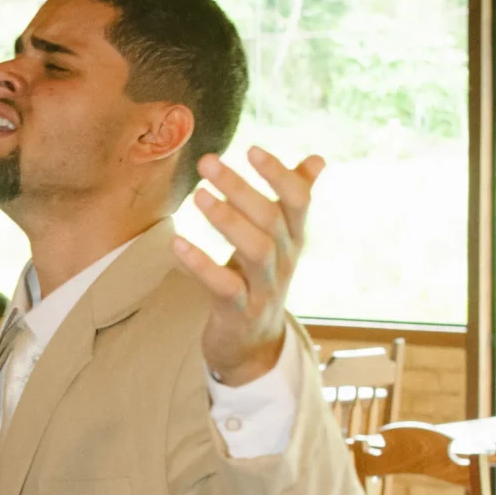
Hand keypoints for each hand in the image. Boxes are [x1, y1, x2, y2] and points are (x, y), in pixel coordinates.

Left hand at [173, 146, 322, 386]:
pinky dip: (202, 265)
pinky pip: (224, 286)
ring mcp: (265, 288)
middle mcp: (285, 260)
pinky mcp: (240, 312)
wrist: (254, 344)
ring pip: (256, 250)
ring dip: (227, 221)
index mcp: (295, 238)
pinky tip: (178, 244)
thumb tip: (317, 159)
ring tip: (199, 195)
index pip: (299, 200)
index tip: (252, 150)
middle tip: (208, 162)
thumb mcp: (281, 239)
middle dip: (241, 188)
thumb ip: (295, 198)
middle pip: (271, 219)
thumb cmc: (262, 279)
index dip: (279, 174)